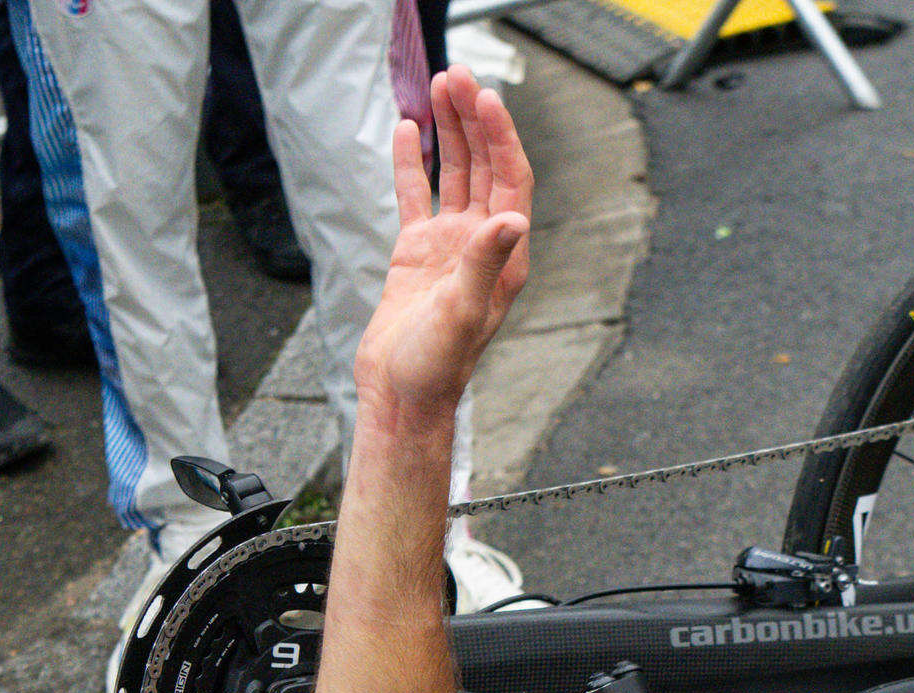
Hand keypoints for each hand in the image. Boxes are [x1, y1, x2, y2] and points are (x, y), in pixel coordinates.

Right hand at [354, 67, 532, 426]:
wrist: (399, 395)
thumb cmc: (436, 366)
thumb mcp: (463, 312)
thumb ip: (485, 263)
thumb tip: (514, 218)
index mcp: (505, 256)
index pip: (511, 180)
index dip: (501, 137)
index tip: (484, 98)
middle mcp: (483, 243)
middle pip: (484, 166)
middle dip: (473, 120)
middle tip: (456, 76)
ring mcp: (449, 244)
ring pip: (453, 173)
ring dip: (449, 131)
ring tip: (437, 86)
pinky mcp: (417, 251)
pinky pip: (416, 195)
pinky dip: (412, 163)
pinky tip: (408, 131)